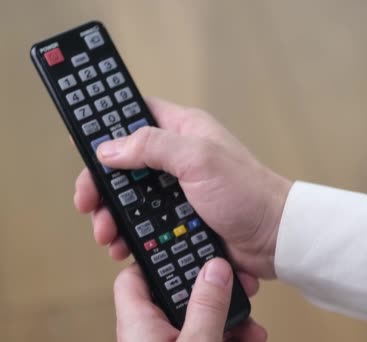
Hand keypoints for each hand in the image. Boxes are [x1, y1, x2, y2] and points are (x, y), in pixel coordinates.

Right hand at [74, 97, 291, 277]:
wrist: (275, 238)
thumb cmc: (248, 193)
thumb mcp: (199, 160)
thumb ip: (153, 147)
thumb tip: (109, 147)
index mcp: (184, 131)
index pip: (136, 116)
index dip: (107, 126)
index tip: (83, 145)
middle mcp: (178, 158)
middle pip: (125, 163)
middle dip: (103, 185)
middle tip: (88, 203)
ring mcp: (179, 191)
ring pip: (132, 197)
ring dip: (113, 215)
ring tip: (107, 235)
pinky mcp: (182, 219)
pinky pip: (147, 224)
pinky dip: (132, 234)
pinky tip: (124, 247)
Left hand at [115, 258, 266, 340]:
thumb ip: (207, 307)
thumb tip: (215, 270)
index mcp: (139, 326)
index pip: (135, 277)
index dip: (160, 257)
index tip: (190, 246)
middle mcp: (151, 335)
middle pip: (180, 297)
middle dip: (214, 293)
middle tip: (237, 286)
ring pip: (201, 320)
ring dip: (231, 319)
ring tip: (253, 324)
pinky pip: (210, 337)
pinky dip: (234, 336)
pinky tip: (252, 337)